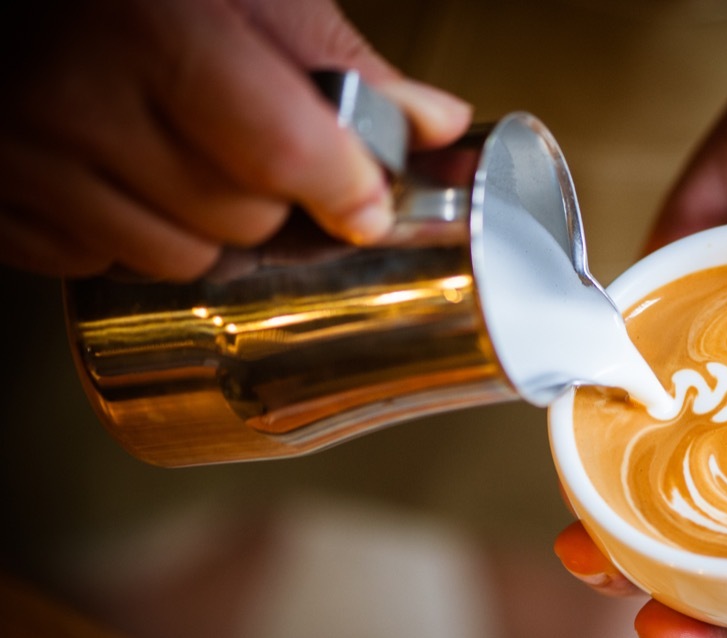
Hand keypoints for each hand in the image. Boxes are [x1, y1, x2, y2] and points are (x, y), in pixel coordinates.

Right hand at [0, 0, 471, 279]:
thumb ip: (340, 62)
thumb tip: (432, 123)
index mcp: (151, 30)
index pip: (285, 154)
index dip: (343, 186)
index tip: (365, 199)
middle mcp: (75, 101)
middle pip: (243, 220)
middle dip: (274, 195)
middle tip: (252, 140)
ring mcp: (28, 163)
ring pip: (180, 259)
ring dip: (206, 226)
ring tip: (182, 150)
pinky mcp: (1, 207)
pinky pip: (102, 267)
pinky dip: (131, 236)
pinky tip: (123, 173)